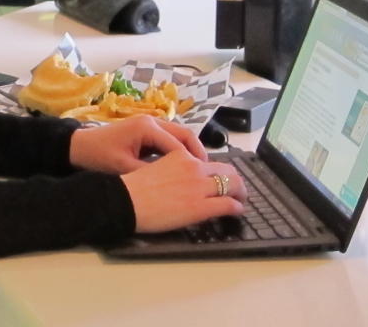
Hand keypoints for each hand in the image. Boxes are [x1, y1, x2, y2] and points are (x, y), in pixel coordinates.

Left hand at [68, 115, 206, 174]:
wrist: (77, 147)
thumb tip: (175, 185)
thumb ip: (151, 174)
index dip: (193, 162)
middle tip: (208, 174)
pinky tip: (182, 169)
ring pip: (179, 137)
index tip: (204, 179)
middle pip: (184, 135)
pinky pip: (169, 140)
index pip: (179, 145)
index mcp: (147, 127)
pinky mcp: (145, 132)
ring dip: (189, 153)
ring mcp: (149, 125)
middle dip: (197, 154)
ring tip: (199, 173)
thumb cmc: (99, 156)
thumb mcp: (124, 168)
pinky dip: (178, 152)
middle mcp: (151, 121)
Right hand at [121, 150, 246, 232]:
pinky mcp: (201, 206)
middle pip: (227, 170)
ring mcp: (199, 187)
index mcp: (181, 156)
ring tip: (240, 199)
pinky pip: (229, 204)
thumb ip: (174, 169)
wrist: (126, 201)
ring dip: (240, 192)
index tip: (220, 178)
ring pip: (233, 185)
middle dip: (235, 180)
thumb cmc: (133, 188)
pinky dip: (237, 207)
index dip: (218, 171)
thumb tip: (183, 179)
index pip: (209, 161)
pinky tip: (237, 211)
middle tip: (237, 189)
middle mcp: (193, 167)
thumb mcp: (156, 168)